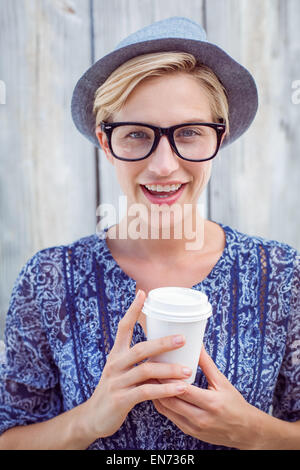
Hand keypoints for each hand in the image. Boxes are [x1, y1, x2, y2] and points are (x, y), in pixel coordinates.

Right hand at [82, 290, 190, 439]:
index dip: (132, 309)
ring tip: (188, 370)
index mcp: (116, 354)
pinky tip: (179, 389)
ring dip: (169, 370)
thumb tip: (164, 350)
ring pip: (146, 371)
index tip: (142, 293)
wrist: (93, 418)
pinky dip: (165, 390)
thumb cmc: (114, 391)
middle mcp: (115, 364)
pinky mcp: (120, 399)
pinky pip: (146, 392)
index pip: (123, 326)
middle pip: (140, 348)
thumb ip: (138, 361)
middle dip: (163, 342)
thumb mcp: (121, 371)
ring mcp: (116, 381)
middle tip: (183, 339)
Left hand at [153, 346, 260, 449]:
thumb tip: (197, 344)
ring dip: (155, 393)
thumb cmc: (235, 404)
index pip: (183, 389)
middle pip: (171, 399)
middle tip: (148, 367)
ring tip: (149, 377)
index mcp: (211, 403)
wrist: (245, 431)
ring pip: (166, 409)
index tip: (158, 362)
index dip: (167, 376)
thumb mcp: (223, 382)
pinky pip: (169, 416)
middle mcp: (201, 418)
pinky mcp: (188, 431)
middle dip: (157, 383)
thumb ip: (207, 364)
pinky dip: (161, 402)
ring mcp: (193, 427)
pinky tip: (156, 390)